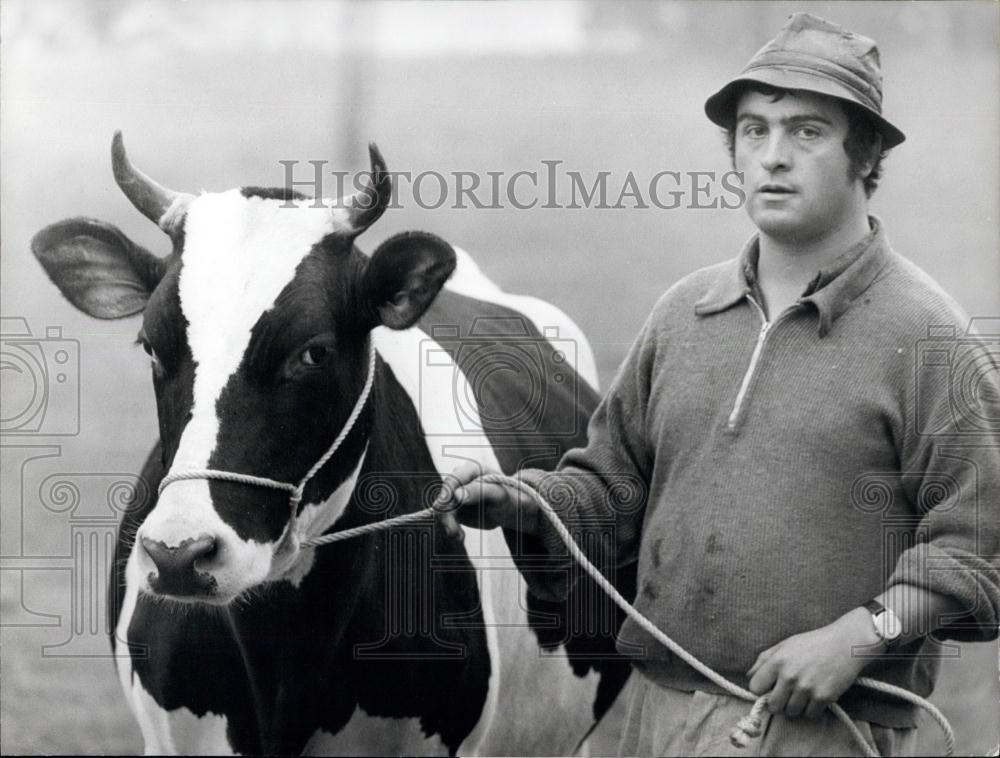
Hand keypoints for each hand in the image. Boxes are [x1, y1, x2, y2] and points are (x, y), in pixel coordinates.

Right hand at [433, 462, 540, 541]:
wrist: (512, 510)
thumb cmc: (509, 498)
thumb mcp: (498, 495)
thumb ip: (479, 491)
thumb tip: (457, 494)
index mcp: (472, 470)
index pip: (453, 479)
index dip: (446, 493)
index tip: (443, 507)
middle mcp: (461, 481)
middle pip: (444, 496)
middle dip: (446, 514)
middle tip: (453, 532)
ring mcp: (457, 495)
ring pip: (443, 509)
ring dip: (448, 524)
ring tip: (459, 537)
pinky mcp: (456, 509)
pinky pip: (447, 519)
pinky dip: (452, 528)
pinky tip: (461, 536)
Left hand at [747, 608, 883, 718]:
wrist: (845, 643)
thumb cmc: (813, 643)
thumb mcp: (785, 645)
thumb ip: (764, 660)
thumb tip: (749, 677)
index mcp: (777, 661)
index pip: (755, 687)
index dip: (761, 689)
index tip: (768, 688)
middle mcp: (789, 676)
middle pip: (772, 705)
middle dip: (778, 702)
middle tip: (787, 694)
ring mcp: (806, 688)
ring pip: (791, 712)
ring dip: (795, 706)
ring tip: (803, 693)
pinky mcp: (823, 697)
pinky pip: (810, 715)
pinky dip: (812, 709)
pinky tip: (816, 696)